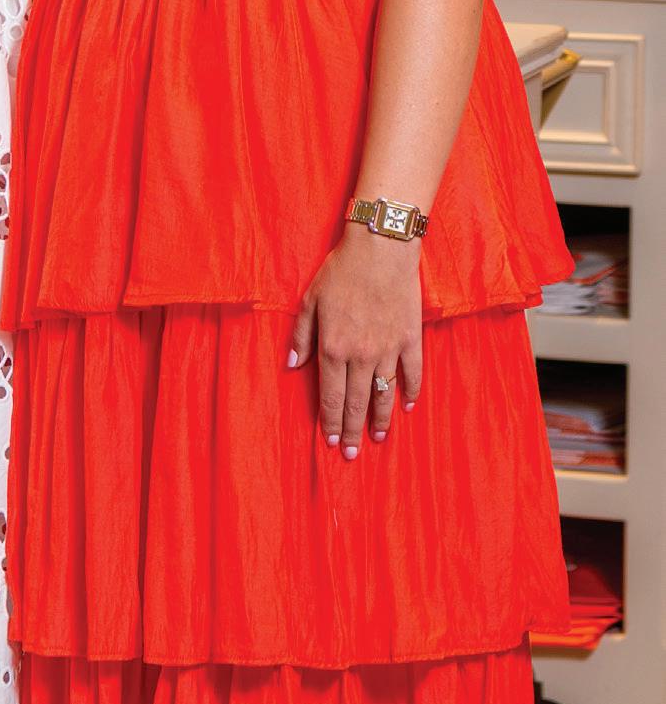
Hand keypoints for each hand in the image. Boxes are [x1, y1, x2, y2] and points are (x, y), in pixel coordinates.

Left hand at [288, 223, 422, 458]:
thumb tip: (291, 366)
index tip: (332, 441)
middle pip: (357, 402)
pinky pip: (413, 373)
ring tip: (379, 439)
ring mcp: (388, 349)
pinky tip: (408, 407)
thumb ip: (301, 337)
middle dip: (353, 430)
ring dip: (381, 419)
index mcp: (332, 348)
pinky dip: (412, 392)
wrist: (380, 249)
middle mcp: (360, 355)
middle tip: (353, 455)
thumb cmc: (340, 271)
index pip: (331, 395)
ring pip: (384, 393)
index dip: (331, 421)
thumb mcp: (310, 301)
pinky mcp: (410, 339)